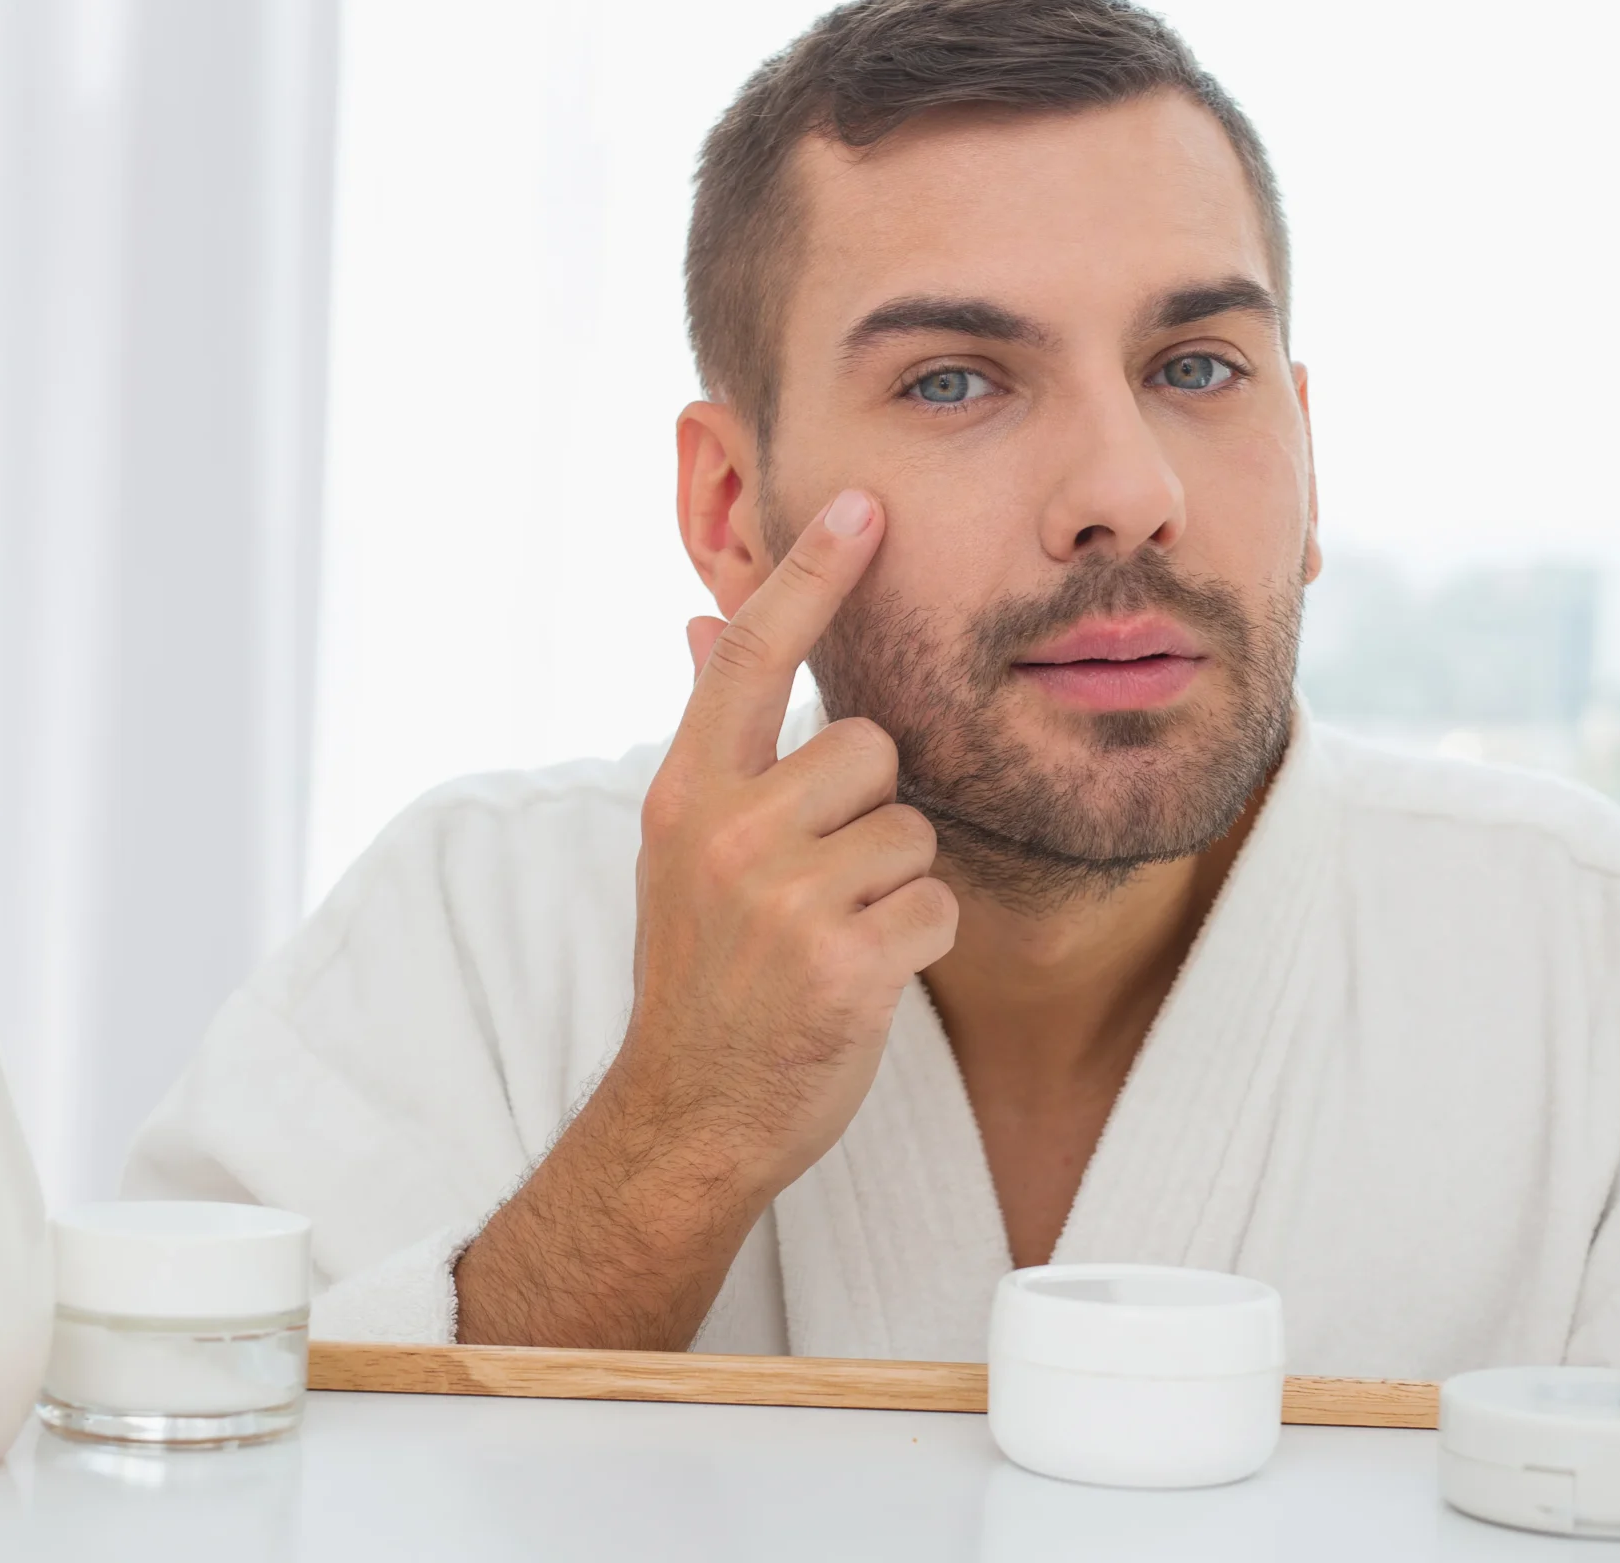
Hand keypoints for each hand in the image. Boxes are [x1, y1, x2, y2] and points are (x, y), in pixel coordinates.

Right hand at [619, 486, 957, 1192]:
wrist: (689, 1117)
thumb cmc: (705, 977)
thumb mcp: (684, 848)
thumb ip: (714, 738)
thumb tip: (698, 621)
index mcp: (685, 792)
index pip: (748, 655)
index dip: (810, 573)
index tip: (862, 502)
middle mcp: (727, 830)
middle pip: (869, 747)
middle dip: (870, 809)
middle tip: (819, 883)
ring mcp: (782, 897)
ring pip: (912, 828)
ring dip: (897, 883)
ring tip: (835, 935)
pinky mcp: (844, 960)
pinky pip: (935, 902)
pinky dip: (919, 940)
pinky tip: (864, 978)